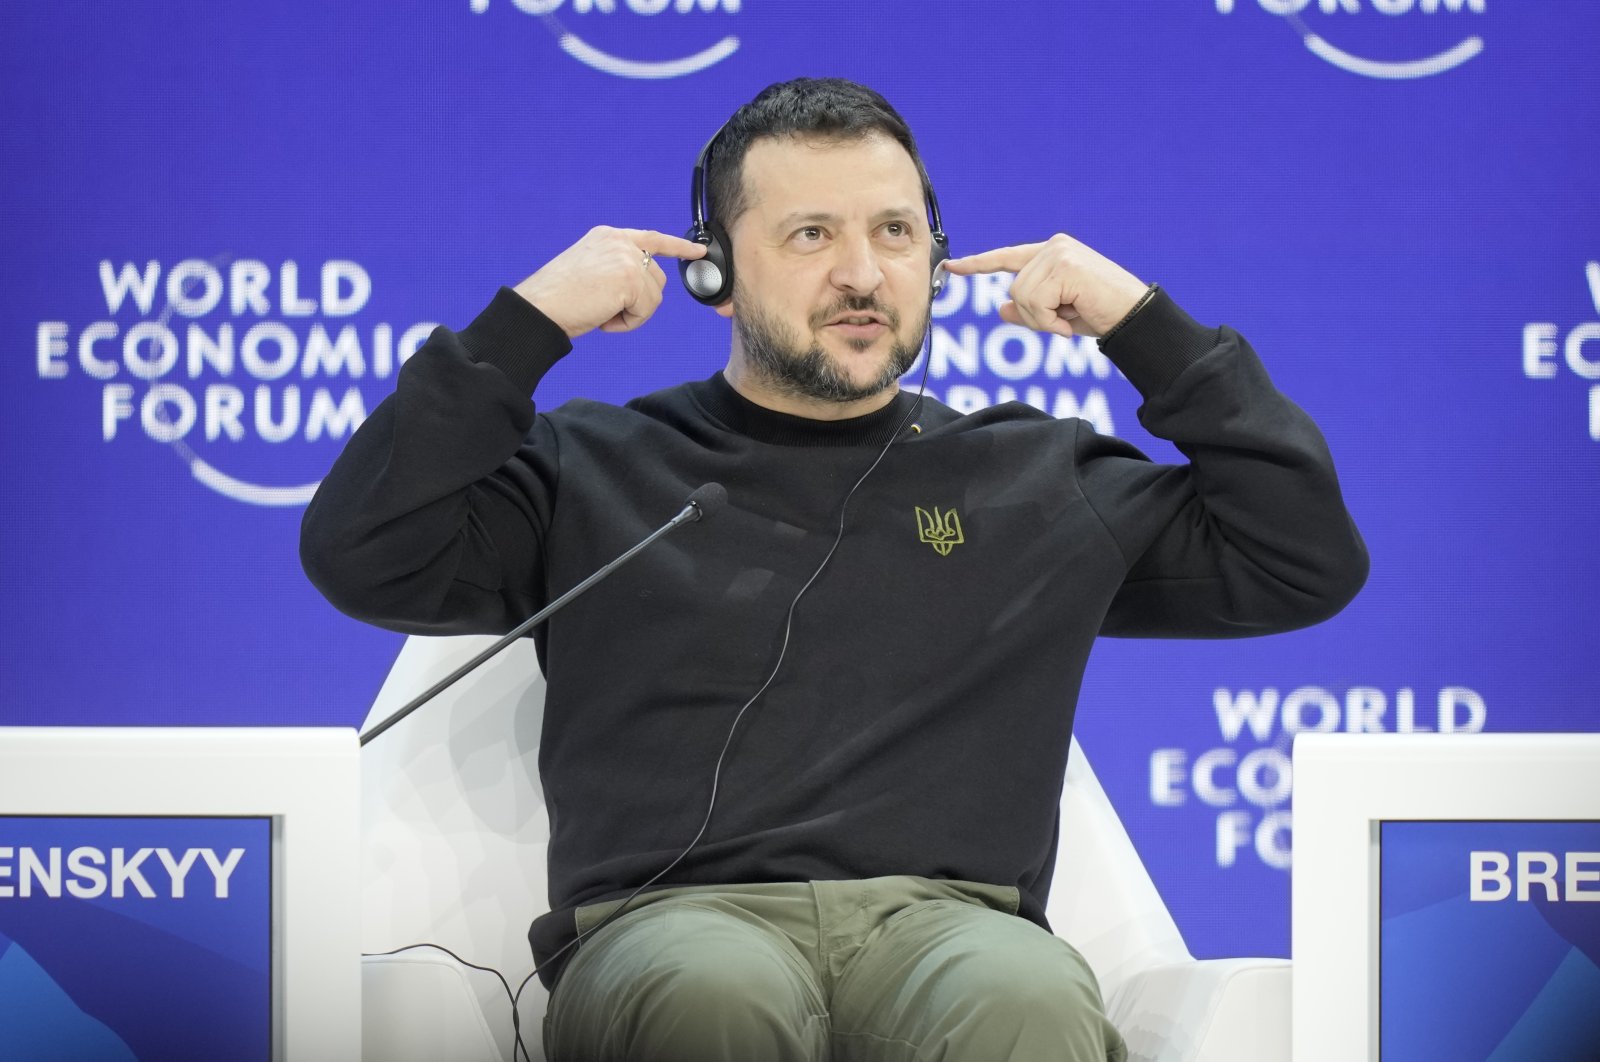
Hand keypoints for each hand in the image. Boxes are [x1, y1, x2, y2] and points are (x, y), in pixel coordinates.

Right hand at [513, 226, 706, 338]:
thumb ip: (617, 268)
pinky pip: (646, 311)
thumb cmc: (558, 297)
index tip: (697, 250)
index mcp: (608, 236)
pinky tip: (604, 319)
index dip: (677, 246)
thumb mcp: (590, 270)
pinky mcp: (630, 280)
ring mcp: (626, 259)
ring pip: (653, 297)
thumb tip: (642, 285)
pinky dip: (628, 323)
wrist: (539, 307)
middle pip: (656, 278)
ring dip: (632, 313)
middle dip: (639, 300)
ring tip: (601, 312)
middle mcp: (620, 241)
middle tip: (605, 309)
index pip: (652, 238)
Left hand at [943, 234, 1147, 338]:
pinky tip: (1072, 319)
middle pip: (1014, 288)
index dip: (978, 264)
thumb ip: (1029, 310)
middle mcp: (1054, 247)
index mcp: (1051, 253)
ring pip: (1022, 296)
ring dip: (1044, 319)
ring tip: (1069, 318)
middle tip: (1062, 322)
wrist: (1133, 317)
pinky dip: (1051, 320)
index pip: (1007, 257)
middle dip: (1034, 315)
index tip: (951, 266)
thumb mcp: (1057, 315)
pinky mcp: (1065, 266)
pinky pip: (1037, 302)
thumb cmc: (1100, 314)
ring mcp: (1060, 254)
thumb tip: (1000, 308)